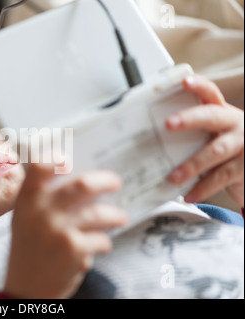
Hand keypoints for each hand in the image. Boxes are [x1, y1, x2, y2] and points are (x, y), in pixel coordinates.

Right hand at [4, 163, 128, 298]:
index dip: (57, 160)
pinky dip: (104, 243)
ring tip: (121, 218)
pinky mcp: (74, 249)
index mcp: (27, 200)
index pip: (41, 168)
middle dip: (105, 181)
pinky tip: (100, 246)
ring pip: (99, 213)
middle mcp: (41, 211)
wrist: (26, 288)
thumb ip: (43, 199)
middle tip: (115, 182)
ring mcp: (58, 229)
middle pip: (82, 184)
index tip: (69, 160)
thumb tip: (79, 181)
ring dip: (115, 215)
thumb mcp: (26, 219)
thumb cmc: (29, 250)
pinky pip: (101, 239)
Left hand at [167, 75, 243, 206]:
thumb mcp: (213, 135)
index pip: (211, 94)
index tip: (184, 80)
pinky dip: (204, 188)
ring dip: (192, 165)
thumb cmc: (227, 150)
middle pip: (212, 117)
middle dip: (190, 119)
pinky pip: (222, 177)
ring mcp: (244, 145)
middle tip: (169, 123)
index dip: (198, 86)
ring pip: (216, 151)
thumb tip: (150, 140)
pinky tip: (190, 195)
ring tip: (173, 177)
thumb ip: (192, 134)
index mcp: (223, 113)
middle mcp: (236, 124)